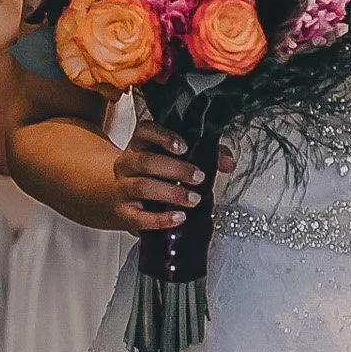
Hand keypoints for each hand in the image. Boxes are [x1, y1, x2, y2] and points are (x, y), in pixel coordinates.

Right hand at [110, 121, 232, 235]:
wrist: (123, 200)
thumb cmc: (155, 177)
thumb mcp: (175, 161)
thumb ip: (205, 156)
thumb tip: (228, 162)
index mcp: (140, 145)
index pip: (145, 131)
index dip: (163, 137)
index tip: (183, 147)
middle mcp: (127, 164)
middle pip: (146, 161)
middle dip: (176, 169)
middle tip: (199, 177)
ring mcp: (122, 189)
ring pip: (142, 187)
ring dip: (172, 193)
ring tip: (193, 199)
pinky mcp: (124, 213)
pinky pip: (139, 217)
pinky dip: (161, 219)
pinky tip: (178, 218)